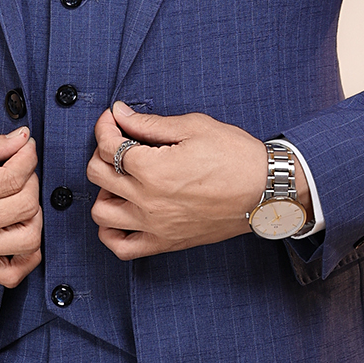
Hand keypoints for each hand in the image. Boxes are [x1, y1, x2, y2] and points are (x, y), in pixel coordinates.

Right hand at [0, 126, 41, 285]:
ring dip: (34, 215)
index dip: (27, 157)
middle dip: (31, 179)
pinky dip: (27, 255)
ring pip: (26, 241)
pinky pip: (10, 275)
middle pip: (23, 207)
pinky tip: (21, 230)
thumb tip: (21, 139)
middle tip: (19, 166)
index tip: (26, 145)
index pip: (11, 179)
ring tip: (19, 197)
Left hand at [87, 102, 269, 258]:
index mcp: (154, 169)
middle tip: (119, 143)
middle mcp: (148, 201)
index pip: (108, 145)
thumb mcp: (194, 127)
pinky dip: (111, 233)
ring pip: (101, 213)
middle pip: (97, 175)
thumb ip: (150, 123)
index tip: (113, 120)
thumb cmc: (236, 157)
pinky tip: (121, 214)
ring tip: (121, 179)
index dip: (105, 126)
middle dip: (102, 152)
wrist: (266, 191)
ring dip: (103, 192)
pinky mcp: (166, 242)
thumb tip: (120, 114)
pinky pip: (122, 248)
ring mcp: (155, 225)